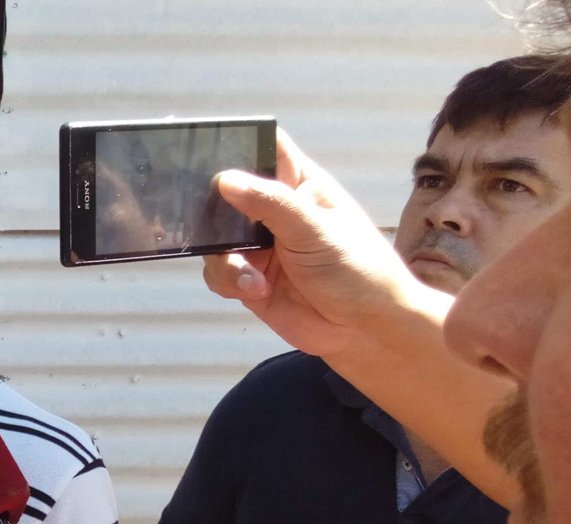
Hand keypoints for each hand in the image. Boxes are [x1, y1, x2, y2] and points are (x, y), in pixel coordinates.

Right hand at [201, 129, 428, 359]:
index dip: (237, 144)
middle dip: (212, 208)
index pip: (265, 149)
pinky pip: (218, 271)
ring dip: (224, 257)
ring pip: (215, 238)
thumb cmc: (358, 271)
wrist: (365, 331)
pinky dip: (227, 281)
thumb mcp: (315, 231)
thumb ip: (270, 203)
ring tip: (250, 276)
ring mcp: (260, 245)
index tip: (205, 151)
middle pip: (227, 193)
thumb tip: (225, 179)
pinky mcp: (248, 278)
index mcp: (298, 185)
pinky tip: (255, 291)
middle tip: (210, 225)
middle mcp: (273, 211)